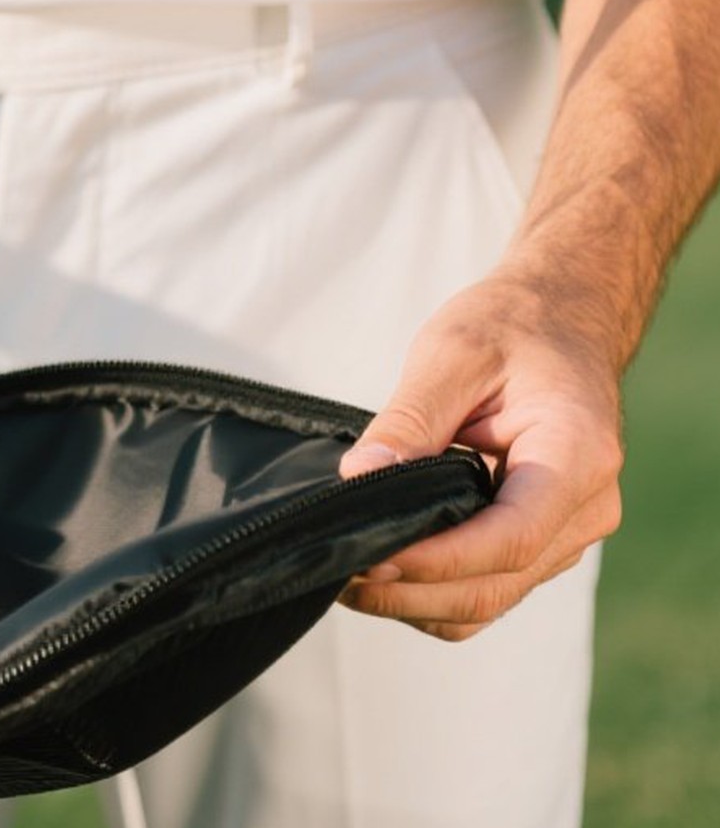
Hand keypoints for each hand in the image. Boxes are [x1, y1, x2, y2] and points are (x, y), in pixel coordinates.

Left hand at [336, 263, 624, 640]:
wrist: (560, 319)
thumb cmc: (510, 327)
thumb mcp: (452, 355)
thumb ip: (408, 421)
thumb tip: (357, 479)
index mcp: (577, 456)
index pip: (511, 538)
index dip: (437, 560)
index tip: (368, 556)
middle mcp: (586, 508)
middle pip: (497, 583)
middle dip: (411, 589)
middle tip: (333, 570)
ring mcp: (569, 530)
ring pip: (492, 597)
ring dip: (416, 600)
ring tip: (345, 574)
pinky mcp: (543, 537)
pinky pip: (491, 584)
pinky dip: (435, 590)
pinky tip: (382, 567)